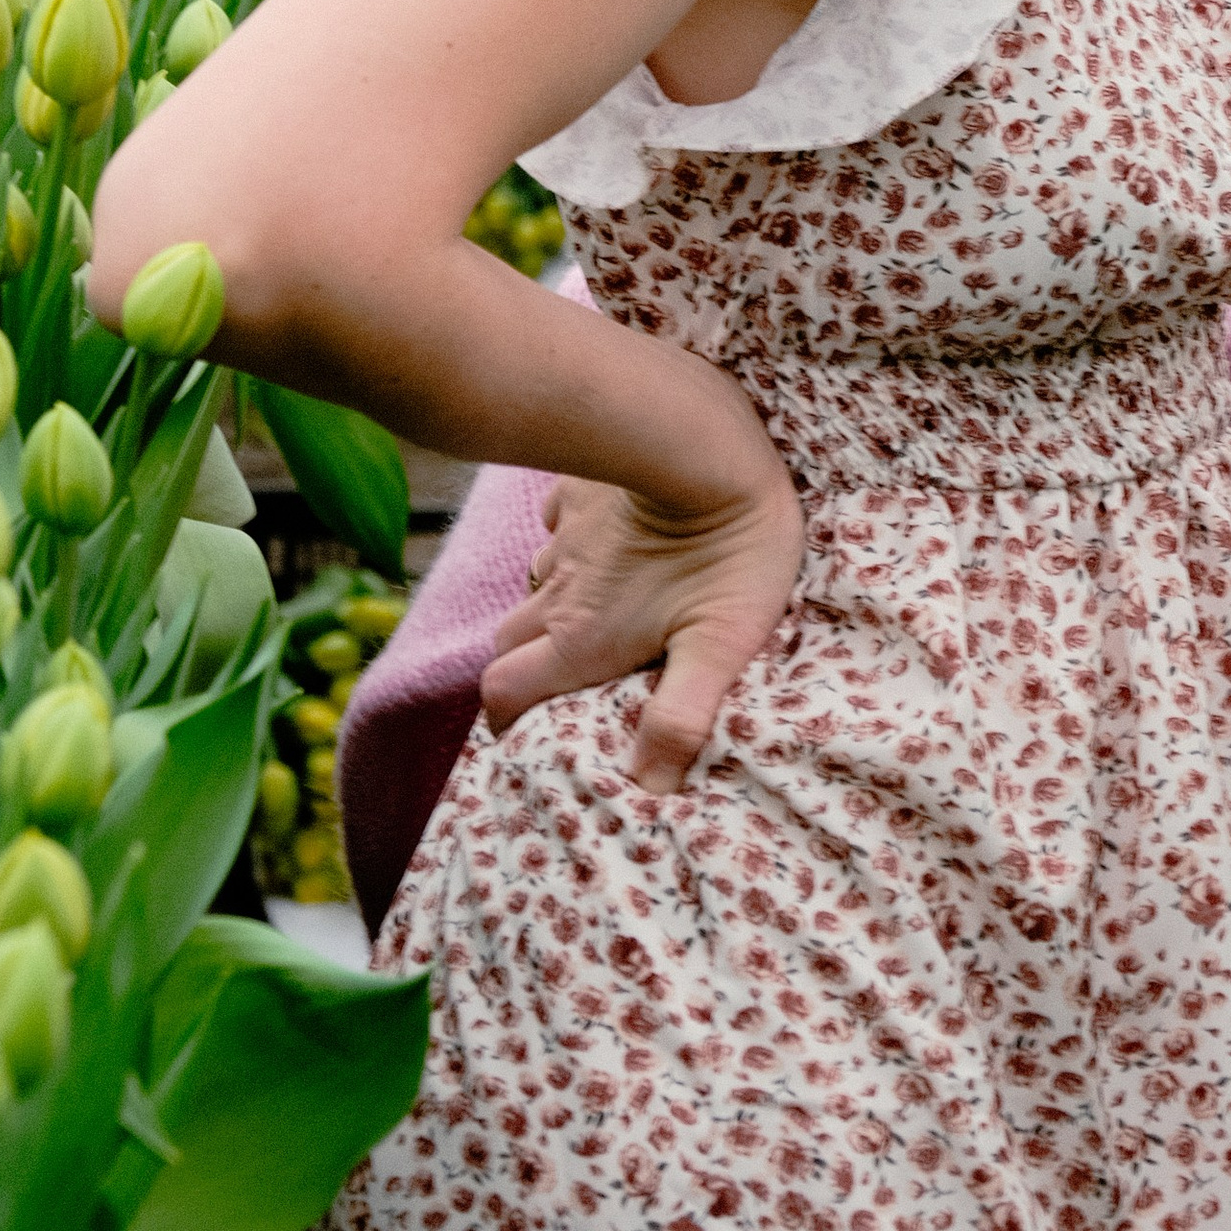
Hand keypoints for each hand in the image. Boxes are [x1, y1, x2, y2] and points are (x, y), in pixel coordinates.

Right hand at [482, 441, 806, 797]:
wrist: (709, 441)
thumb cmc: (727, 549)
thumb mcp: (721, 644)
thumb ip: (683, 717)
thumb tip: (653, 788)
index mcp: (580, 638)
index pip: (503, 692)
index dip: (503, 719)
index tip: (522, 736)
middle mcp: (558, 592)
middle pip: (509, 643)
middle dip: (522, 667)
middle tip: (560, 682)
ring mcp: (564, 538)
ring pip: (534, 586)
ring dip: (550, 607)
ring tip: (592, 615)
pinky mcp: (580, 492)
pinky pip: (556, 527)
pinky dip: (569, 545)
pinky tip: (605, 542)